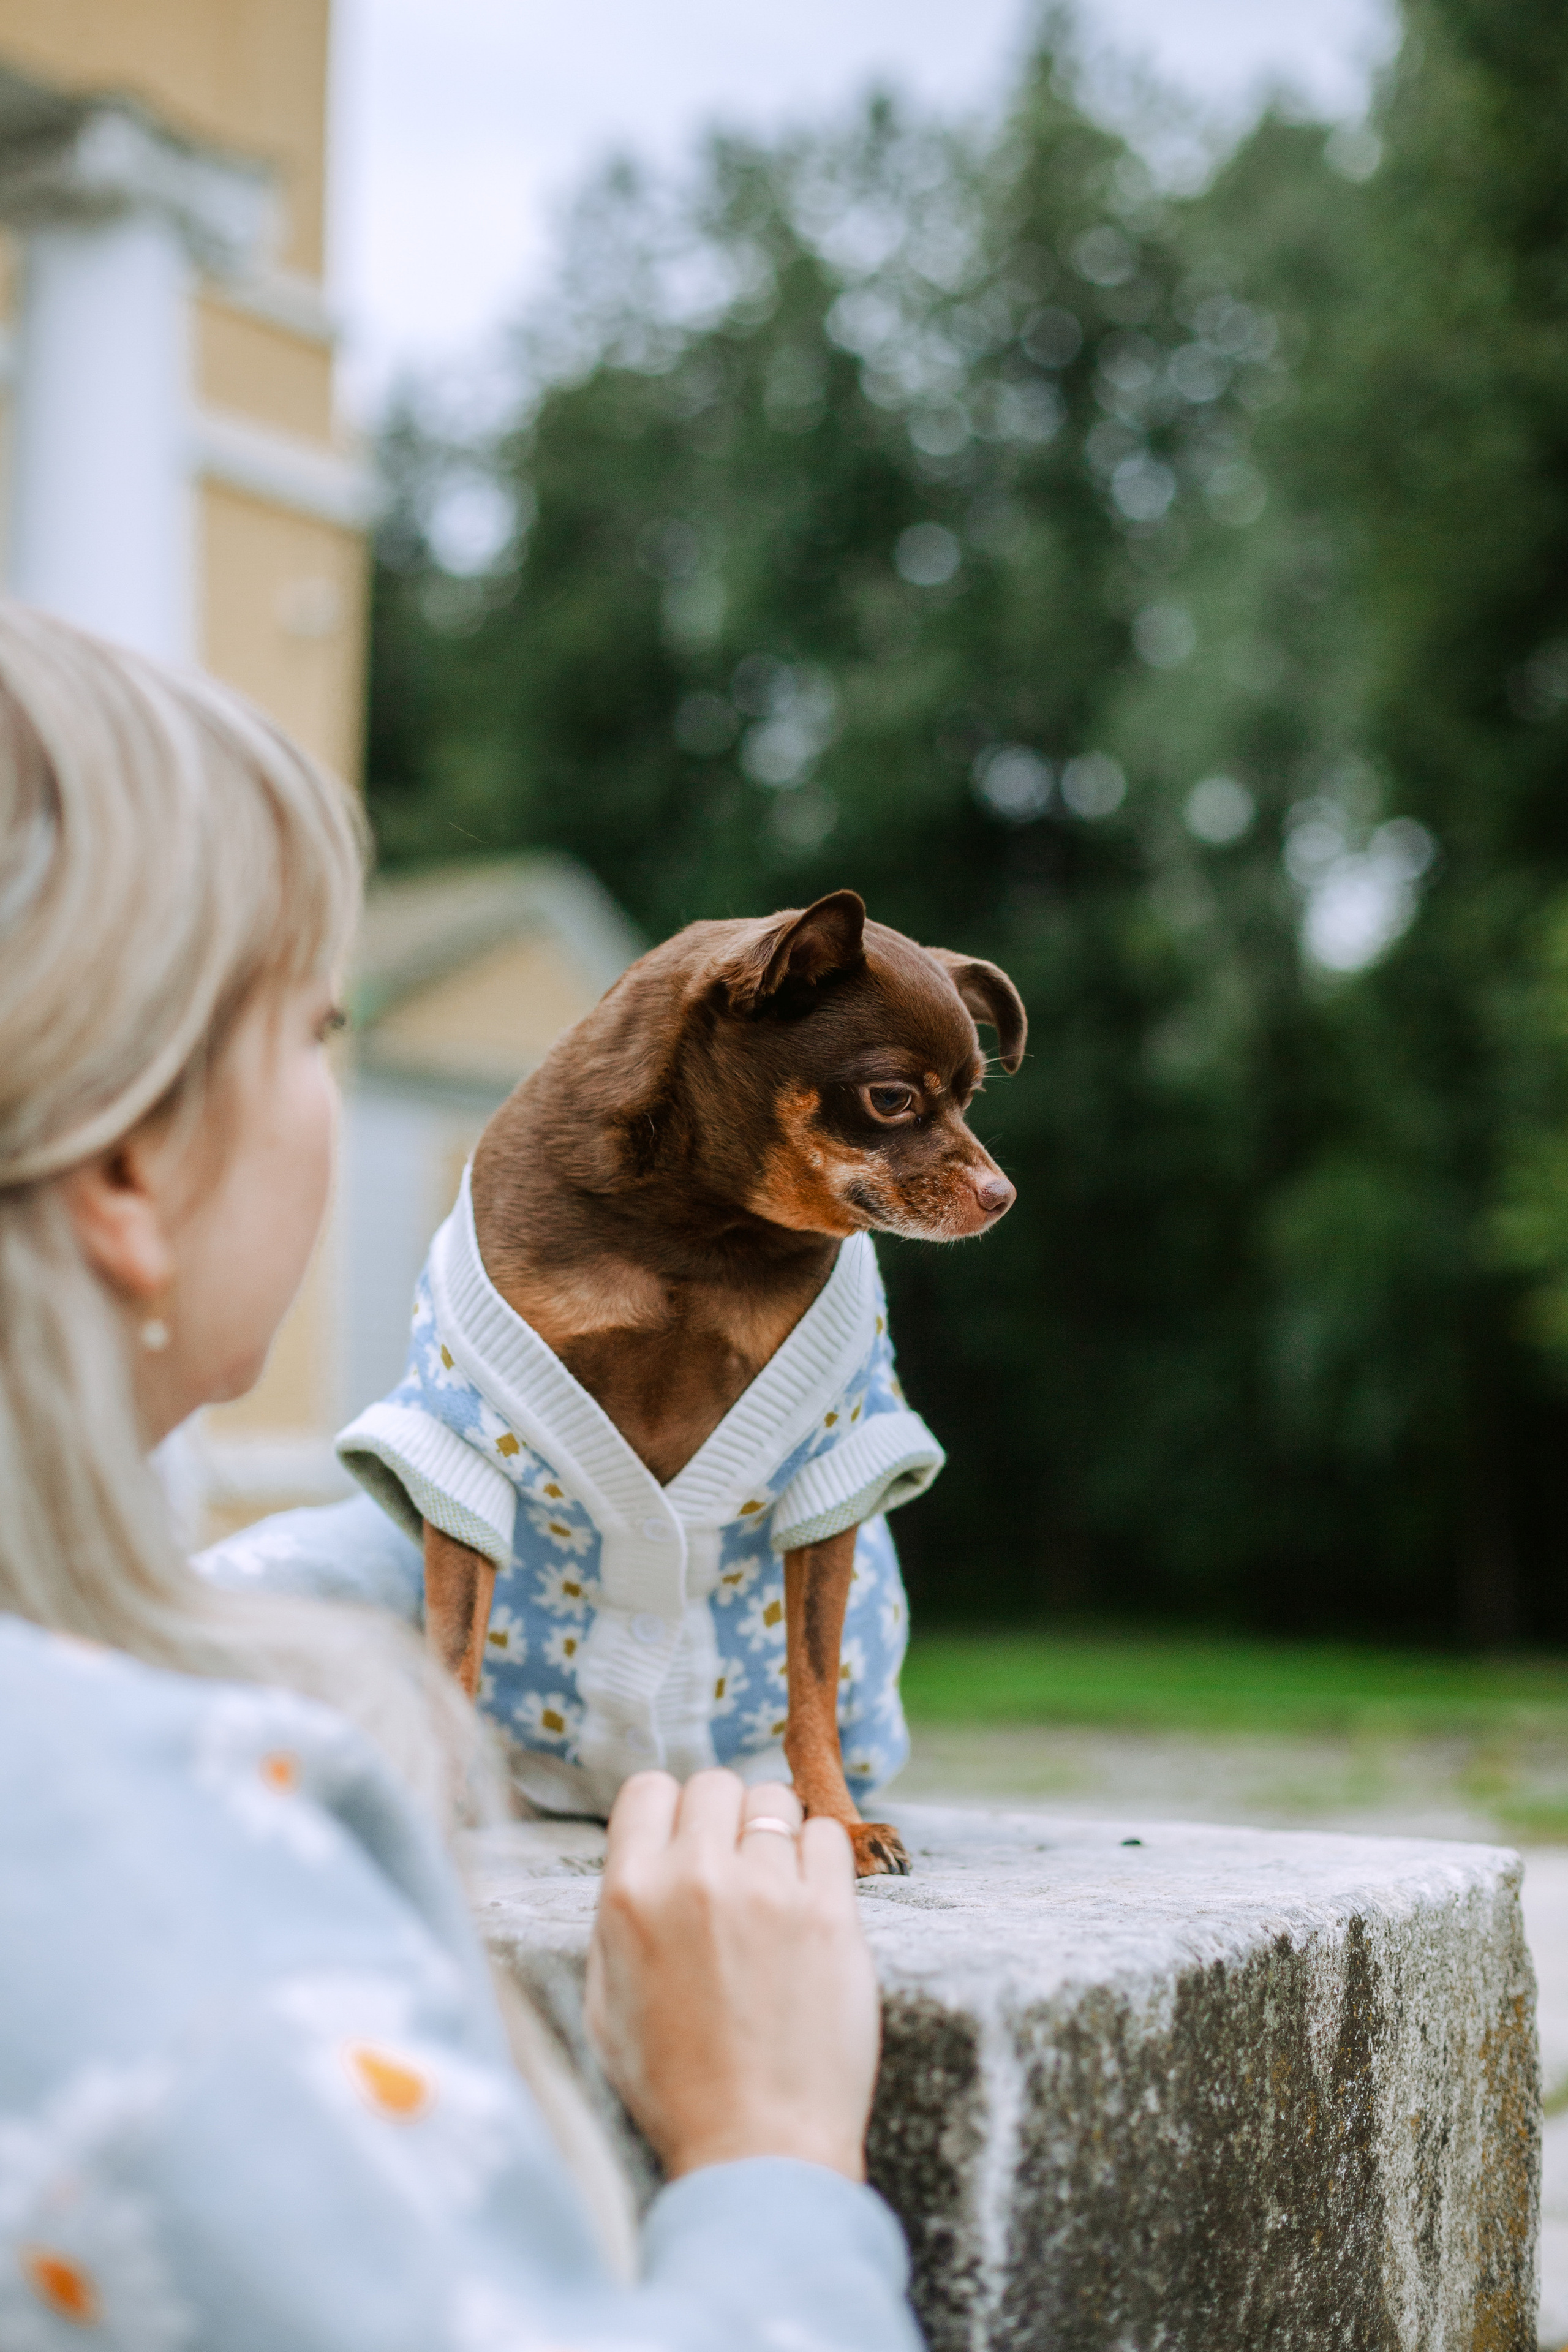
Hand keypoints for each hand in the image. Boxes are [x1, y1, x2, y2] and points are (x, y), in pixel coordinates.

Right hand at [584, 1769, 879, 2181]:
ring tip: (777, 1889)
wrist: (758, 2149)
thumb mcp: (607, 2001)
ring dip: (775, 1834)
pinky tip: (812, 1903)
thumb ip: (618, 1918)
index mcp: (630, 1895)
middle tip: (736, 1869)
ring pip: (776, 1800)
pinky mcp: (829, 1912)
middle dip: (725, 1818)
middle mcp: (696, 1877)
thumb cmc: (677, 2088)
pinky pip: (830, 1836)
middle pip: (716, 1784)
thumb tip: (642, 1858)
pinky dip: (822, 1859)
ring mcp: (767, 1890)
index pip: (648, 1788)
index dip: (669, 1812)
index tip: (686, 1841)